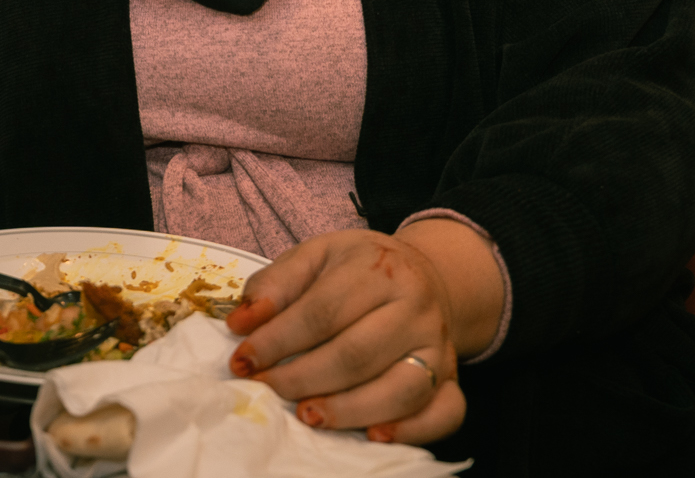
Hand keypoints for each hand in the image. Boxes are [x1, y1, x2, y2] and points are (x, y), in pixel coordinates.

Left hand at [224, 223, 498, 444]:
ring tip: (308, 416)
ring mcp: (439, 346)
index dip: (278, 341)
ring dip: (349, 410)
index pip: (322, 312)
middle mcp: (415, 307)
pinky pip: (444, 413)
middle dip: (304, 378)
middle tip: (268, 389)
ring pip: (401, 389)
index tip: (243, 361)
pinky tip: (373, 436)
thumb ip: (274, 285)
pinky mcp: (453, 378)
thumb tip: (241, 323)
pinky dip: (412, 431)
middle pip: (358, 354)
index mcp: (377, 270)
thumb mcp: (314, 256)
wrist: (423, 274)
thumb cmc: (357, 269)